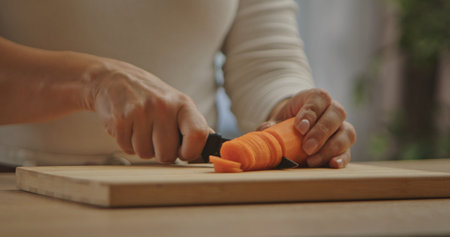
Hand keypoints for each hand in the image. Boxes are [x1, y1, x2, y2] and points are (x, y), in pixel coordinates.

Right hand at [82, 57, 209, 162]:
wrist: (113, 79)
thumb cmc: (150, 96)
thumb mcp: (176, 104)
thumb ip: (193, 126)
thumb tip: (211, 148)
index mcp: (183, 104)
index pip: (198, 135)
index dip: (191, 152)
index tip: (184, 152)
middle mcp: (163, 106)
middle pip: (168, 154)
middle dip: (161, 153)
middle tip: (156, 137)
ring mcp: (141, 112)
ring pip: (146, 154)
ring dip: (143, 148)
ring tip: (140, 129)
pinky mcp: (120, 119)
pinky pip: (128, 149)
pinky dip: (127, 144)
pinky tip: (128, 128)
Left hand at [257, 88, 355, 167]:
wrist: (294, 133)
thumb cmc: (285, 123)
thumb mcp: (276, 121)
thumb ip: (270, 125)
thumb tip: (266, 130)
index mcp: (315, 98)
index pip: (319, 98)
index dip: (311, 112)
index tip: (300, 127)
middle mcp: (332, 110)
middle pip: (336, 114)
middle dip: (321, 132)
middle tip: (307, 147)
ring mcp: (341, 128)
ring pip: (347, 133)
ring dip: (330, 148)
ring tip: (312, 160)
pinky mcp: (344, 147)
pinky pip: (348, 151)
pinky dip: (342, 158)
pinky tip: (332, 164)